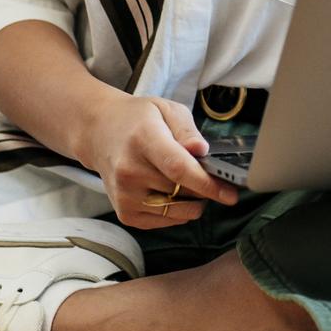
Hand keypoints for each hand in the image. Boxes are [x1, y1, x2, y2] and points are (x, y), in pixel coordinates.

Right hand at [76, 92, 239, 229]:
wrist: (100, 133)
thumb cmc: (139, 120)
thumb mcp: (166, 110)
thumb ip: (187, 130)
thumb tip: (202, 151)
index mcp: (143, 140)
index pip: (178, 169)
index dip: (207, 184)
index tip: (231, 195)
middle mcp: (130, 171)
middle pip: (181, 192)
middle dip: (204, 188)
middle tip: (208, 174)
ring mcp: (125, 195)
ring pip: (176, 212)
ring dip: (193, 202)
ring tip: (188, 182)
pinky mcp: (125, 213)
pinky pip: (165, 221)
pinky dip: (178, 212)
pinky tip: (172, 192)